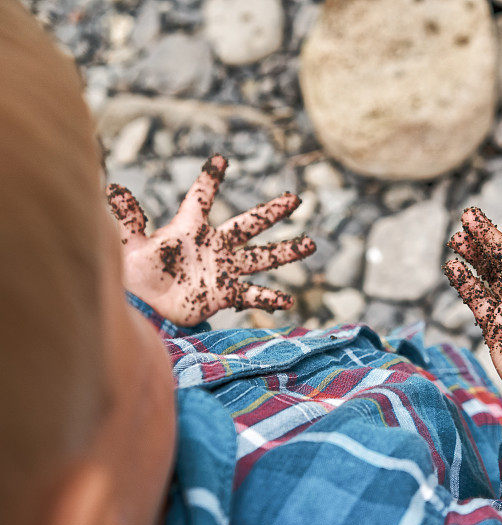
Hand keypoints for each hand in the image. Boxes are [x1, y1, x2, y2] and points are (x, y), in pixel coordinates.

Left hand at [106, 154, 314, 326]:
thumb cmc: (136, 276)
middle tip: (295, 199)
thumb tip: (111, 188)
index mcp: (191, 228)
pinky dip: (269, 298)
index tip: (220, 159)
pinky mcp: (226, 293)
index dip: (211, 179)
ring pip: (261, 257)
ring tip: (311, 244)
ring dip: (286, 251)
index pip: (202, 198)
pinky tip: (287, 301)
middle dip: (272, 212)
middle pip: (249, 224)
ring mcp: (223, 269)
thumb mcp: (132, 246)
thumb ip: (129, 219)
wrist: (144, 308)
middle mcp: (214, 246)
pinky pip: (252, 294)